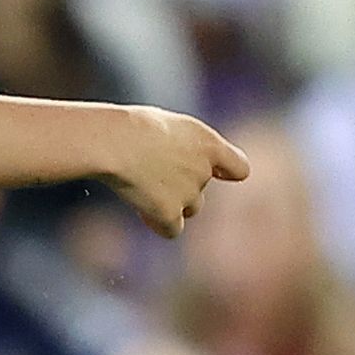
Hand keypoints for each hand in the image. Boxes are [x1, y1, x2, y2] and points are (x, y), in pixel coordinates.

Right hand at [100, 106, 250, 236]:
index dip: (226, 171)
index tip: (218, 173)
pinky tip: (140, 208)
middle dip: (180, 188)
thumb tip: (169, 163)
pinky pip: (171, 230)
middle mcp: (204, 170)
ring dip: (171, 203)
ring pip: (190, 209)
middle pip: (199, 191)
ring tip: (142, 186)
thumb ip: (180, 146)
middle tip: (149, 172)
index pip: (238, 168)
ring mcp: (189, 194)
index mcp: (208, 143)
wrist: (115, 142)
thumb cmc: (131, 126)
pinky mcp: (170, 213)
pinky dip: (158, 222)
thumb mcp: (164, 125)